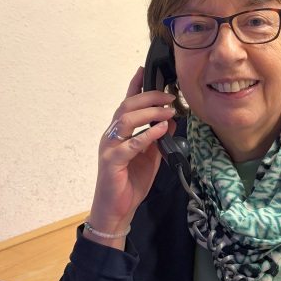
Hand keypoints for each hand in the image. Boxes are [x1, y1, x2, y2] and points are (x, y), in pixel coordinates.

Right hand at [86, 67, 176, 246]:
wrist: (116, 210)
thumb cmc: (130, 182)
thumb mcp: (151, 157)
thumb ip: (158, 139)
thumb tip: (171, 121)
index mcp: (119, 133)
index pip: (126, 104)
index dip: (135, 86)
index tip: (144, 70)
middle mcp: (111, 136)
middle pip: (126, 107)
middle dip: (149, 98)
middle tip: (169, 96)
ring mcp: (109, 148)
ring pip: (126, 120)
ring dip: (149, 113)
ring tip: (168, 111)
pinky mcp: (112, 162)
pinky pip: (129, 144)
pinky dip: (147, 135)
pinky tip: (161, 130)